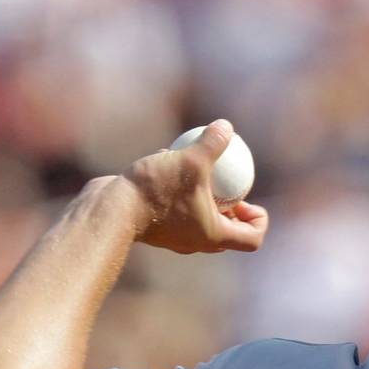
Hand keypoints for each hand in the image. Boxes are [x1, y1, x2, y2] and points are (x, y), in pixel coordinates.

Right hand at [118, 119, 268, 253]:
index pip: (253, 238)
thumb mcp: (190, 160)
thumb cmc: (155, 190)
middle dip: (234, 209)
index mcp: (214, 236)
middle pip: (229, 230)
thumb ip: (212, 144)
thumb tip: (227, 126)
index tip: (249, 198)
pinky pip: (175, 207)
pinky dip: (178, 187)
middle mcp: (197, 242)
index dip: (259, 220)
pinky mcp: (156, 225)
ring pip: (200, 216)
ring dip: (204, 194)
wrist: (109, 209)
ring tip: (198, 166)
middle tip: (229, 184)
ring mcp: (175, 236)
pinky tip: (168, 157)